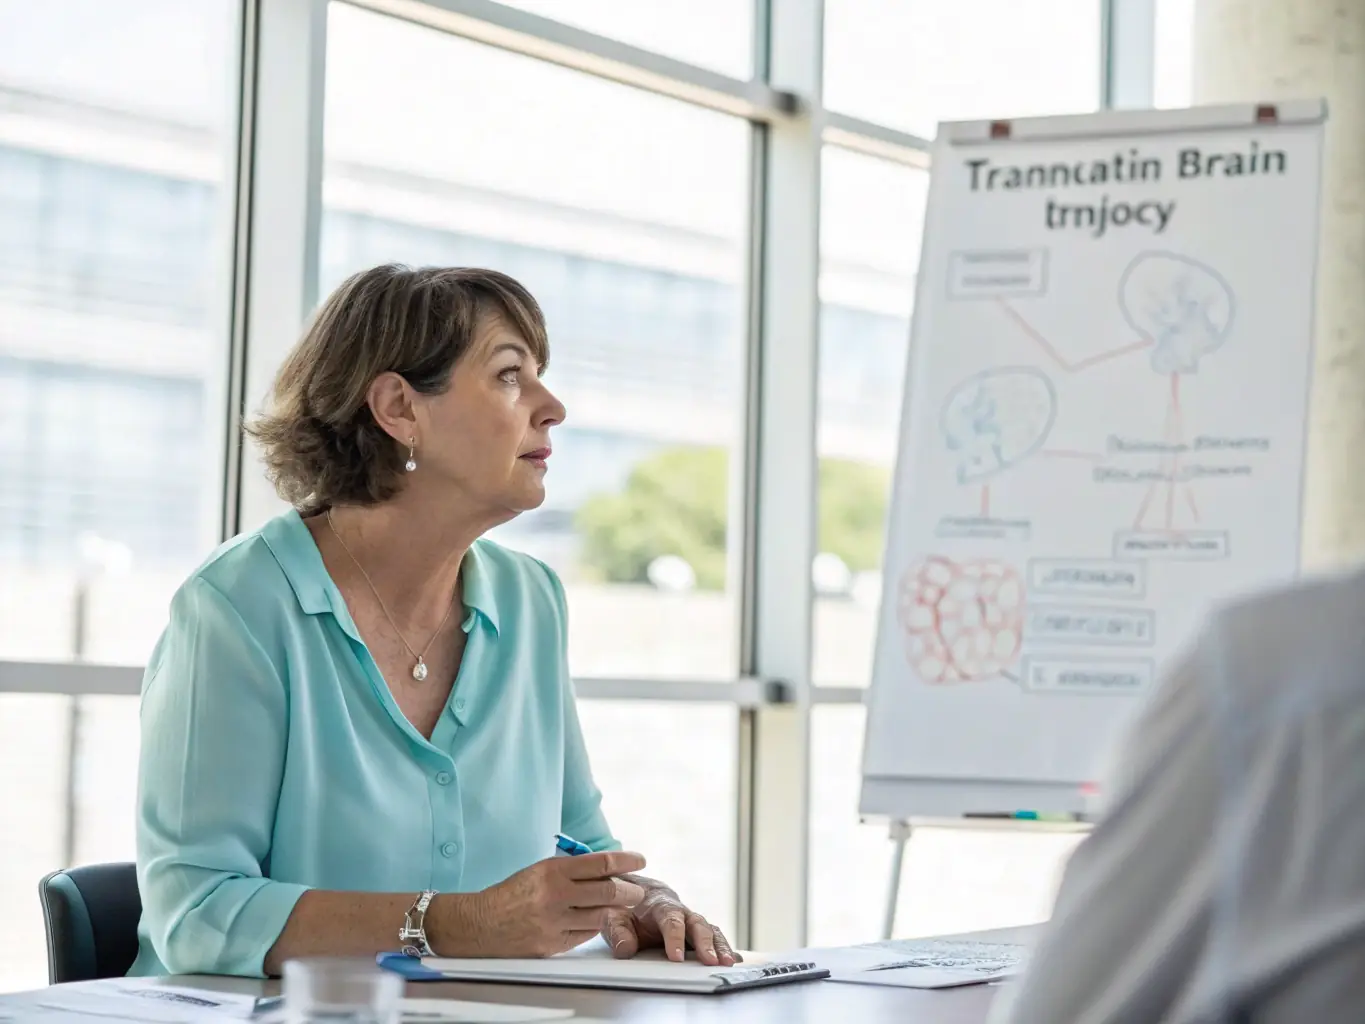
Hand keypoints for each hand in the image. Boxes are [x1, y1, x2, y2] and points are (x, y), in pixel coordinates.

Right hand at [446, 852, 646, 957]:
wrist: (482, 923)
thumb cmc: (512, 893)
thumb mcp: (540, 870)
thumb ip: (571, 871)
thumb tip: (606, 869)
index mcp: (552, 870)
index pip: (600, 863)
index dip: (625, 861)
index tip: (640, 860)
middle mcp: (556, 895)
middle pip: (608, 891)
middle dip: (629, 891)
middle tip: (638, 891)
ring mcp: (555, 922)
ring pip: (600, 916)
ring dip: (616, 911)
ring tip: (623, 906)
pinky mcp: (553, 944)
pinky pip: (584, 934)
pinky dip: (594, 926)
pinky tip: (597, 920)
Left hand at [602, 878, 739, 966]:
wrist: (639, 897)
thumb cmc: (627, 910)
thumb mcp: (614, 918)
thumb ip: (618, 932)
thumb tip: (626, 949)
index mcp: (661, 906)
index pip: (670, 920)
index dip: (675, 937)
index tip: (676, 957)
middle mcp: (682, 912)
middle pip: (698, 924)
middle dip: (705, 943)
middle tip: (711, 961)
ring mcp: (693, 923)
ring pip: (711, 931)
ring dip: (720, 946)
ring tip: (727, 963)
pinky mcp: (699, 934)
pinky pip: (715, 939)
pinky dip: (725, 949)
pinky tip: (734, 960)